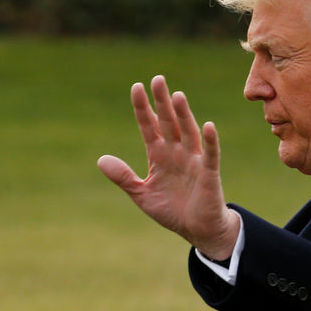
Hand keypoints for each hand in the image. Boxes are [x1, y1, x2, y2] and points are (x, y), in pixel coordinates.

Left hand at [97, 75, 239, 260]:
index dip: (143, 108)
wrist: (197, 230)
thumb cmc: (173, 210)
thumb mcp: (141, 194)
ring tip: (177, 96)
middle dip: (162, 102)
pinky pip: (209, 154)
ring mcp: (193, 161)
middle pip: (168, 122)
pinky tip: (207, 126)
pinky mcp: (208, 174)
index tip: (136, 87)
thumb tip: (100, 159)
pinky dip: (209, 141)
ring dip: (183, 115)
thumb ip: (123, 177)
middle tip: (157, 79)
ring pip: (188, 132)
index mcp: (159, 156)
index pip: (149, 126)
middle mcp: (177, 153)